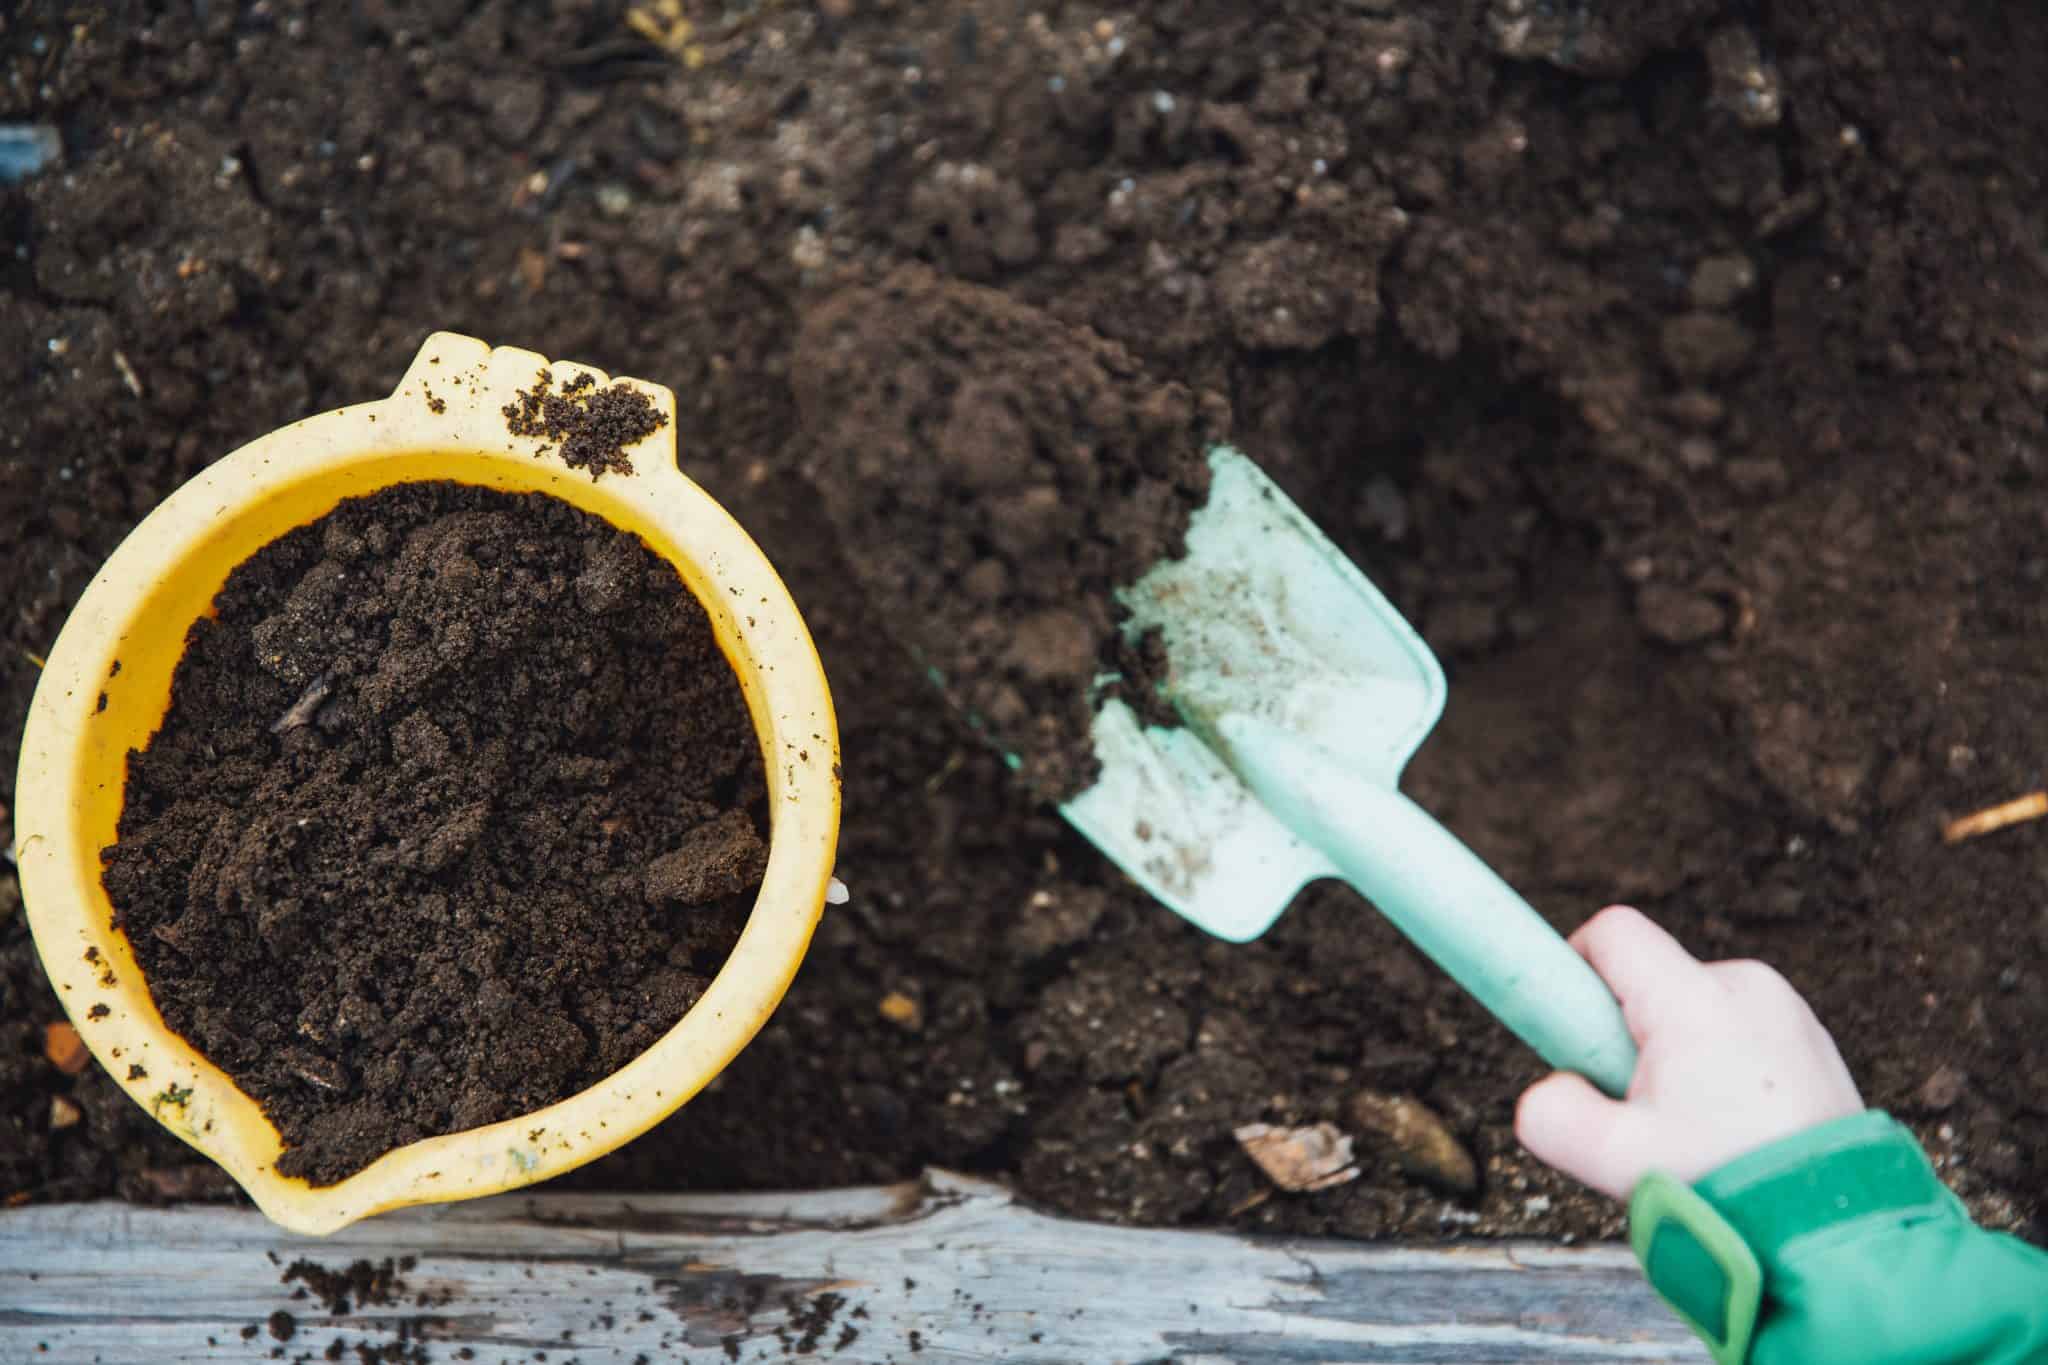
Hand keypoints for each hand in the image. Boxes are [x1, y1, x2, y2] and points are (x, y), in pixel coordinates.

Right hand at [1515, 905, 1864, 1200]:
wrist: (1833, 1227)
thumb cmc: (1726, 1187)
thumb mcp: (1613, 1160)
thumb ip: (1550, 1115)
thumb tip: (1547, 1090)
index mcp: (1694, 1000)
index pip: (1613, 933)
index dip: (1574, 964)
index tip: (1571, 1026)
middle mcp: (1746, 986)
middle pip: (1652, 978)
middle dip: (1628, 1033)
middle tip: (1638, 1107)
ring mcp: (1786, 1010)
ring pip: (1694, 1007)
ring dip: (1677, 1053)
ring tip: (1695, 1127)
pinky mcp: (1812, 1037)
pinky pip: (1738, 1029)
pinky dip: (1721, 1065)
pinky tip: (1734, 1126)